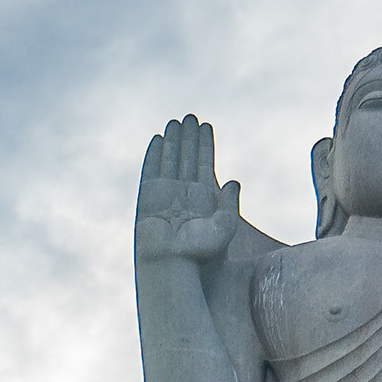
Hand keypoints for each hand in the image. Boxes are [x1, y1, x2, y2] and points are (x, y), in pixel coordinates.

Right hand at [135, 115, 239, 265]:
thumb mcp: (223, 229)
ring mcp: (165, 194)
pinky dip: (154, 154)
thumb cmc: (198, 254)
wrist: (171, 264)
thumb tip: (233, 182)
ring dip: (173, 141)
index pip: (203, 164)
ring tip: (176, 122)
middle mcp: (183, 193)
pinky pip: (151, 170)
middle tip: (191, 117)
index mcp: (202, 199)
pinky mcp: (148, 196)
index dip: (205, 145)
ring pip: (169, 160)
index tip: (206, 126)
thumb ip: (229, 206)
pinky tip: (158, 139)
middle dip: (189, 137)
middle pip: (186, 158)